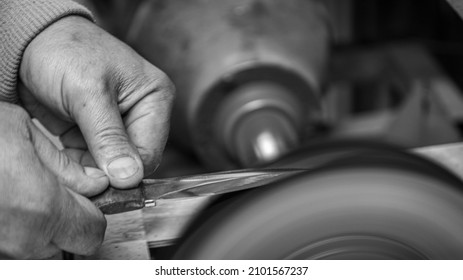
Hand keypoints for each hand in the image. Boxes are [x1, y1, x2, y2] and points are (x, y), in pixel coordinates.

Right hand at [0, 103, 105, 258]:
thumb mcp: (21, 132)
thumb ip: (63, 164)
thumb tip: (93, 183)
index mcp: (41, 207)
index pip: (93, 231)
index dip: (95, 214)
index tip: (89, 199)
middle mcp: (21, 239)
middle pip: (69, 247)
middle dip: (71, 225)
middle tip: (59, 197)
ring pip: (40, 253)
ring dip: (44, 230)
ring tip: (27, 195)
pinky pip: (14, 249)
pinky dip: (19, 232)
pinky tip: (9, 203)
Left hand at [19, 16, 174, 188]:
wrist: (30, 42)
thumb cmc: (65, 52)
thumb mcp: (88, 93)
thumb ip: (109, 137)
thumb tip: (128, 178)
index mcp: (155, 99)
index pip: (150, 151)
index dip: (127, 172)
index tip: (101, 182)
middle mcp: (142, 114)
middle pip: (133, 162)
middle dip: (106, 171)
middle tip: (79, 175)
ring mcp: (119, 125)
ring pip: (111, 167)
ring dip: (89, 171)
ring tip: (66, 164)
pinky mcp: (96, 133)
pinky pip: (93, 162)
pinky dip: (78, 166)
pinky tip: (63, 160)